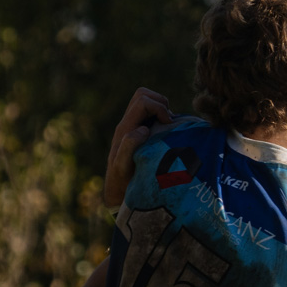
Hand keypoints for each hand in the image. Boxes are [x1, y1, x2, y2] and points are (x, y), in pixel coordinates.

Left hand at [105, 88, 172, 206]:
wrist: (117, 192)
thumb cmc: (122, 182)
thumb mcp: (122, 167)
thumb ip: (128, 147)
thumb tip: (142, 129)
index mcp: (124, 129)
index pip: (143, 101)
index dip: (159, 107)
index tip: (169, 124)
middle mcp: (127, 124)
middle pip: (143, 95)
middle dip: (160, 103)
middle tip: (168, 122)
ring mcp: (133, 126)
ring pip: (146, 101)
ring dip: (161, 108)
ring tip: (168, 126)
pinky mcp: (139, 131)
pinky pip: (150, 113)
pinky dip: (161, 116)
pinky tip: (167, 132)